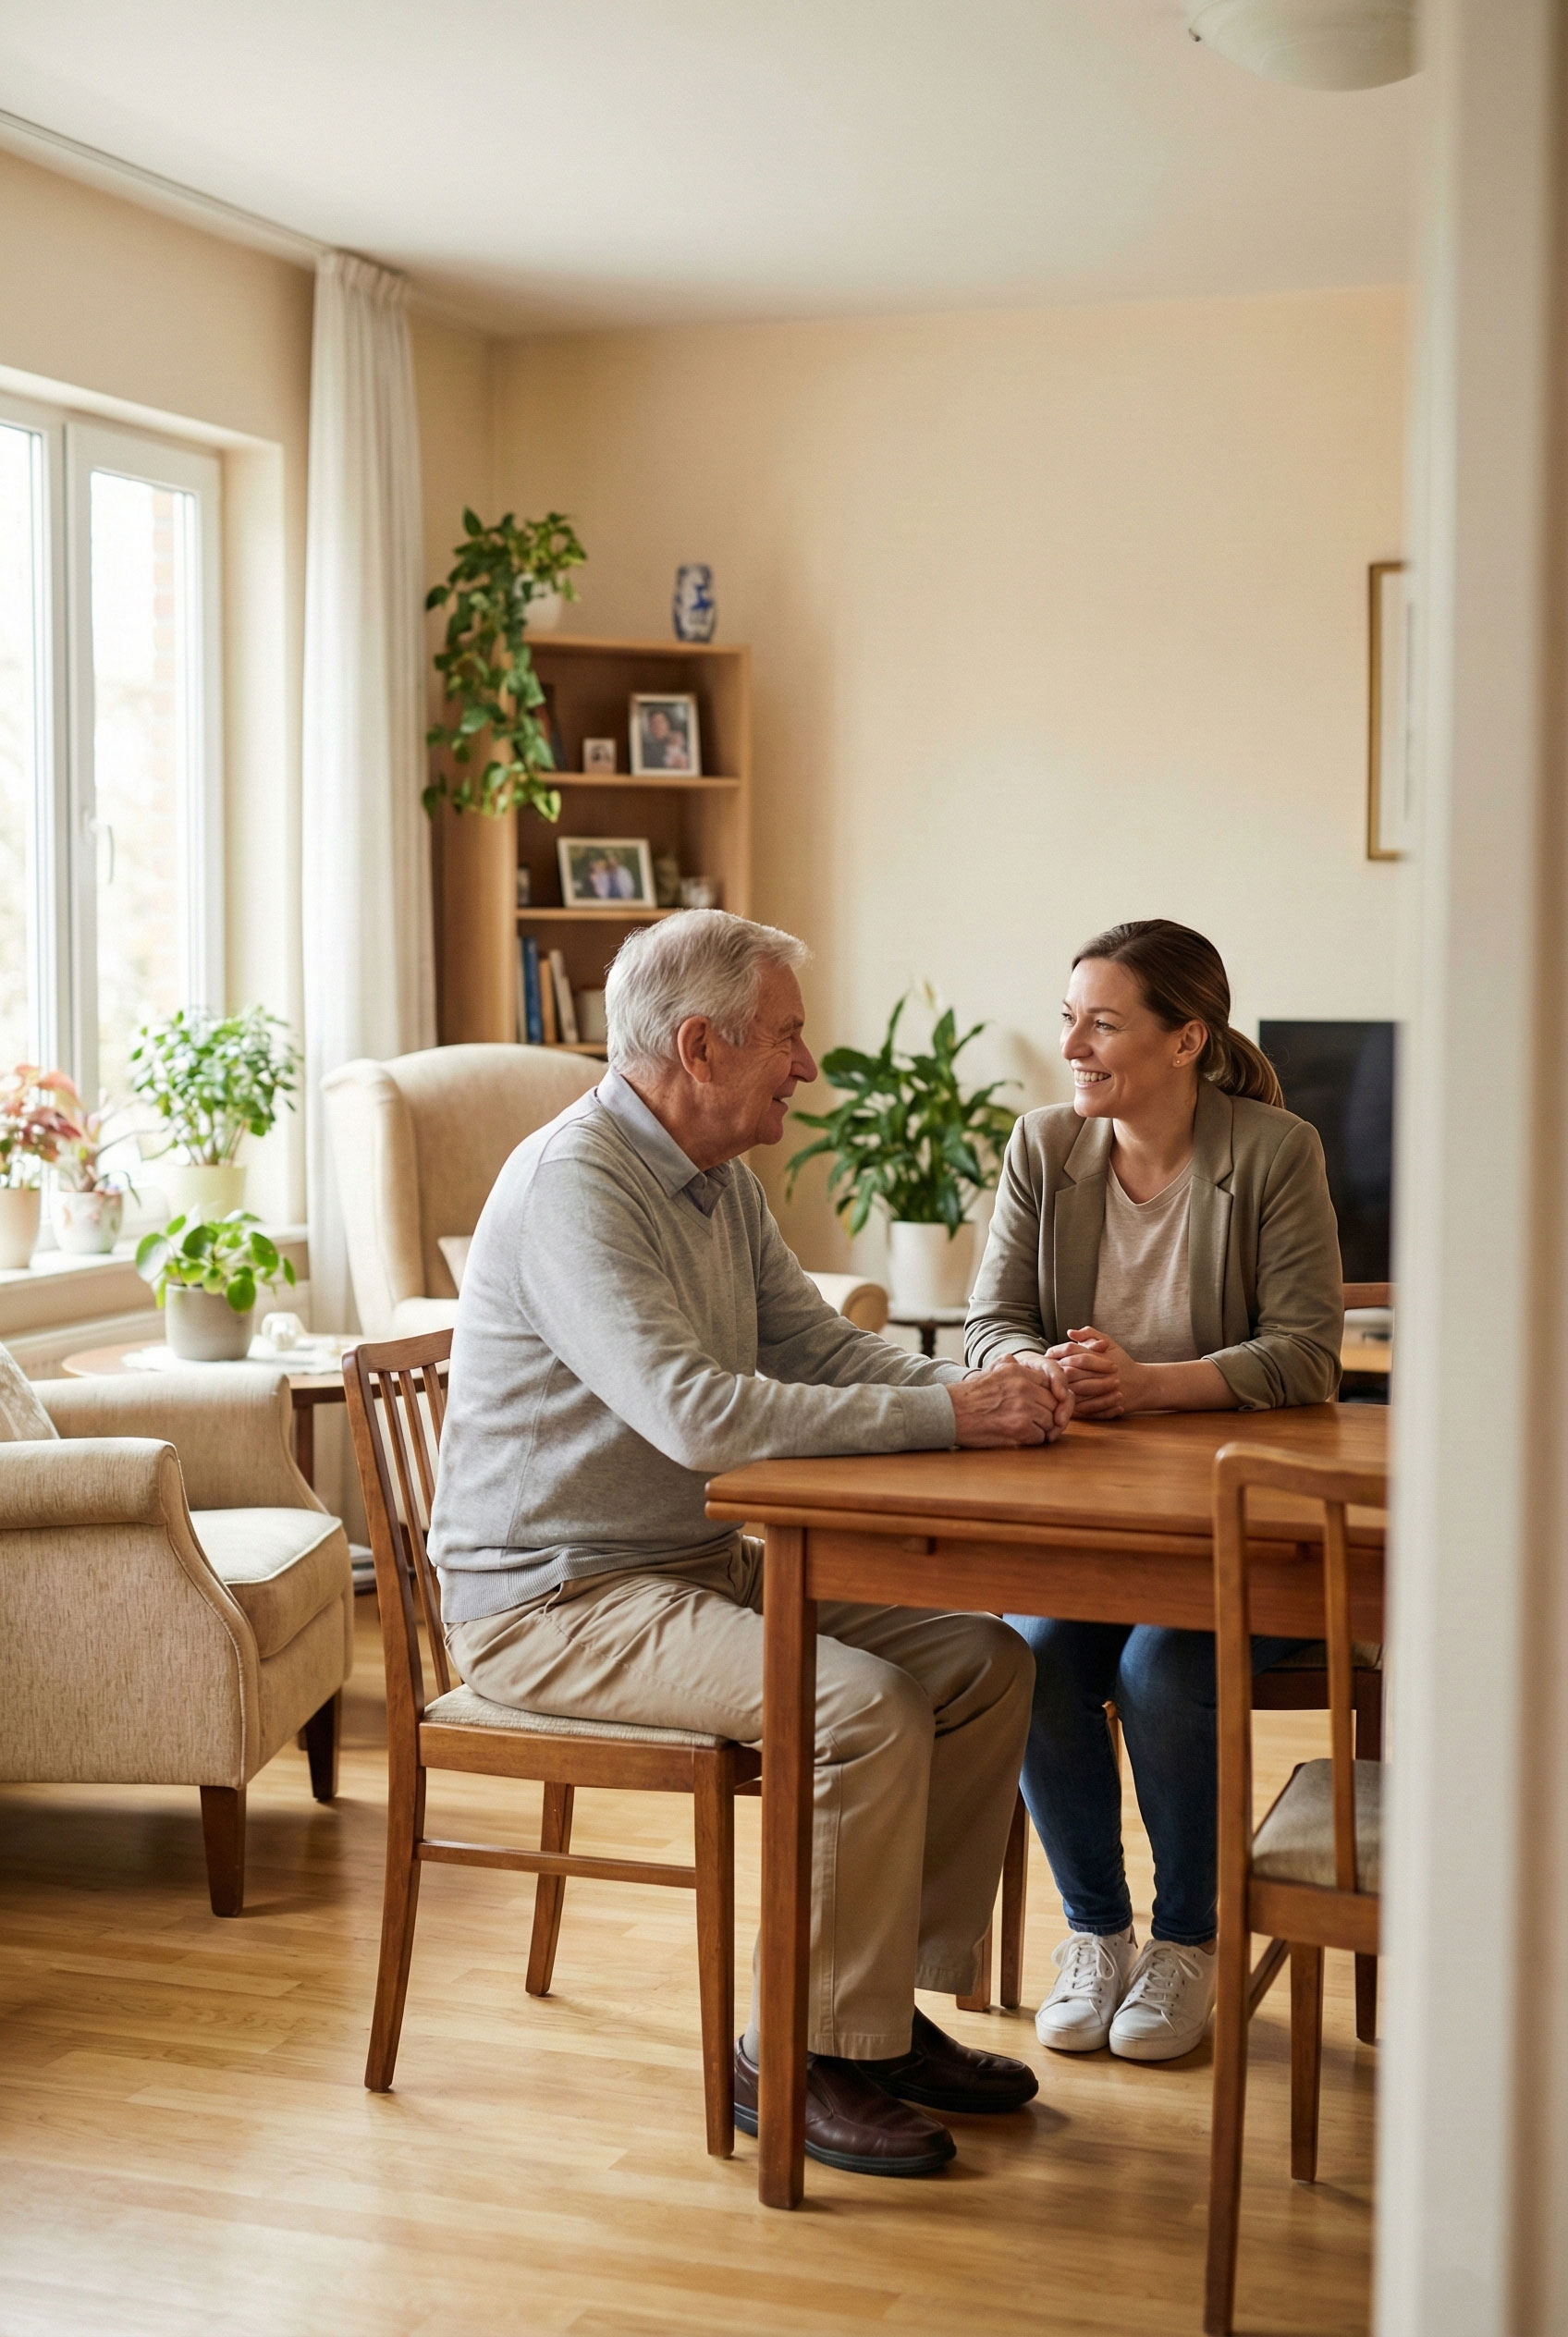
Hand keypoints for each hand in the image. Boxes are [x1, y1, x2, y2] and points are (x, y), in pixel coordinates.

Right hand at [949, 1358, 1068, 1448]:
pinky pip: (1040, 1437)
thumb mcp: (988, 1372)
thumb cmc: (967, 1396)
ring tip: (1027, 1431)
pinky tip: (1020, 1438)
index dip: (1050, 1397)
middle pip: (1054, 1403)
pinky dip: (1033, 1441)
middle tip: (1039, 1423)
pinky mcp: (1020, 1427)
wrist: (949, 1412)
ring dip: (1042, 1429)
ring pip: (1050, 1421)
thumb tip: (1014, 1358)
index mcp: (1018, 1371)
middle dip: (1049, 1415)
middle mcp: (1023, 1386)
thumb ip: (1006, 1365)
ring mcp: (1023, 1407)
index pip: (1051, 1383)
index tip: (1043, 1406)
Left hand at [1044, 1326, 1150, 1420]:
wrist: (1144, 1384)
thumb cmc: (1123, 1362)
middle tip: (1044, 1374)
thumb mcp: (1110, 1343)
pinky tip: (1065, 1403)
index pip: (1072, 1350)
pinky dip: (1073, 1406)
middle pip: (1071, 1372)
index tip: (1047, 1355)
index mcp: (1101, 1354)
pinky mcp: (1108, 1404)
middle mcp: (1103, 1371)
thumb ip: (1090, 1334)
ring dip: (1062, 1391)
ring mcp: (1106, 1389)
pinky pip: (1085, 1407)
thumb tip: (1069, 1332)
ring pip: (1076, 1391)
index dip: (1057, 1352)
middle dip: (1056, 1373)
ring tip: (1051, 1389)